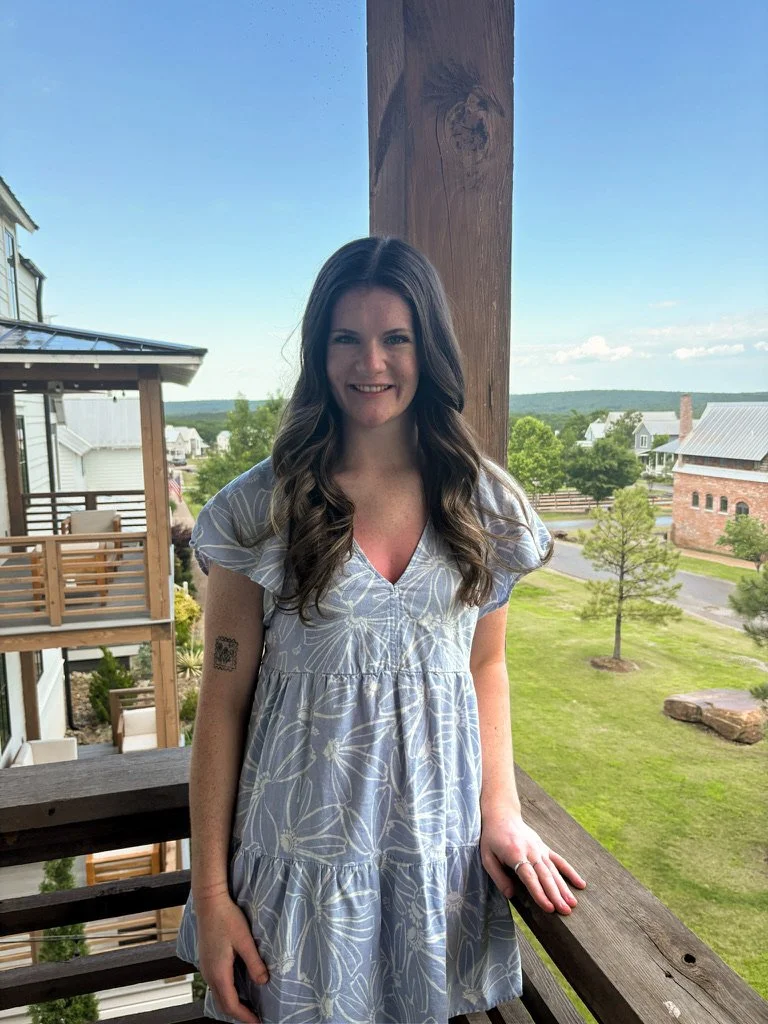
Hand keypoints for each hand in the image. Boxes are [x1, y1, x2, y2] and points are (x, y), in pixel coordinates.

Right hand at [195, 891, 269, 1023]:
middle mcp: (209, 974)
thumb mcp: (245, 940)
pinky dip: (228, 993)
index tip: (258, 1022)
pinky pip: (217, 985)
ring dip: (233, 1004)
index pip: (231, 1005)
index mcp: (219, 973)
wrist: (209, 902)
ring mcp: (206, 968)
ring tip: (249, 1007)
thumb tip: (264, 982)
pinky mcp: (207, 961)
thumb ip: (254, 962)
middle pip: (223, 1004)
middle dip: (239, 1014)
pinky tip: (238, 988)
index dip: (245, 1017)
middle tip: (256, 1018)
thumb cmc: (227, 918)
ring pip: (219, 995)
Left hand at [480, 808, 586, 914]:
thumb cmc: (492, 838)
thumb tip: (510, 895)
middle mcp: (531, 851)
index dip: (539, 893)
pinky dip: (570, 872)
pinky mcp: (544, 848)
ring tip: (572, 904)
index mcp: (515, 853)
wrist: (502, 815)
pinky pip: (560, 860)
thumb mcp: (487, 857)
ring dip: (564, 888)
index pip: (530, 877)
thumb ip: (498, 877)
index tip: (549, 908)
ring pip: (554, 870)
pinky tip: (580, 884)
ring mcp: (540, 849)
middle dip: (556, 895)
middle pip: (545, 876)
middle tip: (565, 911)